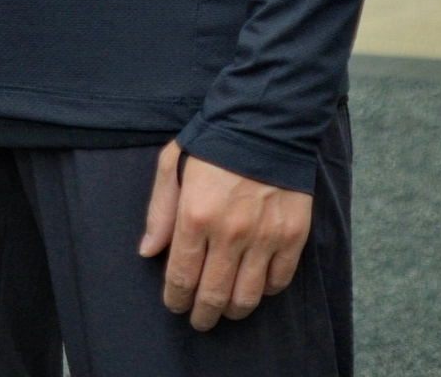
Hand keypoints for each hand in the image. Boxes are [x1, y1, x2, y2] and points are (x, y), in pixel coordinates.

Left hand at [138, 142, 311, 330]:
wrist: (265, 121)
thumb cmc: (213, 141)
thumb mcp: (172, 164)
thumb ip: (159, 210)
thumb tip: (148, 252)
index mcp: (195, 215)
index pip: (182, 277)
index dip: (176, 299)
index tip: (175, 304)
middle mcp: (230, 232)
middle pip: (212, 295)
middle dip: (202, 314)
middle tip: (198, 319)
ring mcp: (264, 237)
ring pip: (246, 297)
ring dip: (232, 310)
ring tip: (225, 308)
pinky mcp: (292, 236)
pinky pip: (277, 282)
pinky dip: (264, 290)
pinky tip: (254, 285)